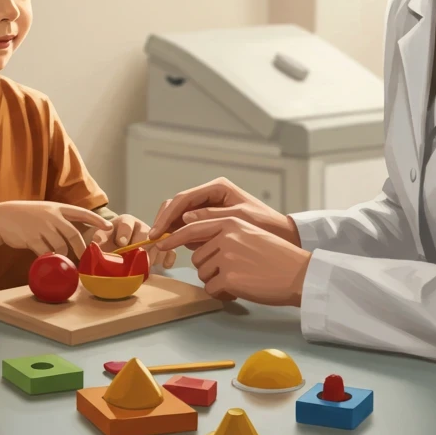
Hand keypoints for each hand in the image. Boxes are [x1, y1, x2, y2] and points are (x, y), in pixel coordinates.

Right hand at [0, 201, 109, 260]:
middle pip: (73, 235)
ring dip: (63, 255)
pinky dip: (49, 257)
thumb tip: (78, 236)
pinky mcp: (31, 238)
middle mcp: (52, 216)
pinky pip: (46, 252)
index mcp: (58, 208)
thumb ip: (61, 220)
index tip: (109, 226)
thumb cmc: (28, 216)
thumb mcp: (47, 211)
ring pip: (60, 246)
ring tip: (61, 257)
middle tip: (86, 258)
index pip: (82, 213)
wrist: (4, 217)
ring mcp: (41, 227)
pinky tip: (47, 258)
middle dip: (81, 248)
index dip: (96, 220)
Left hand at [92, 214, 176, 267]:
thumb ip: (98, 240)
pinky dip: (168, 258)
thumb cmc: (107, 243)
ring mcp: (152, 237)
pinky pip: (169, 250)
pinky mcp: (161, 248)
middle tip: (137, 257)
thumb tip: (96, 245)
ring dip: (152, 255)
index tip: (122, 243)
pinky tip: (165, 266)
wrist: (115, 248)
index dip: (124, 233)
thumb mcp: (100, 239)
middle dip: (141, 246)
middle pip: (144, 233)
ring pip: (157, 242)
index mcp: (124, 222)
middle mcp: (140, 227)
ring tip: (146, 267)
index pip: (126, 224)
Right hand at [149, 176, 299, 246]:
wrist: (281, 235)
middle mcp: (210, 195)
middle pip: (177, 204)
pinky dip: (179, 234)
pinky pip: (188, 225)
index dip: (167, 216)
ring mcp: (208, 207)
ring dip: (168, 228)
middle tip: (153, 239)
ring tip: (160, 245)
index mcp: (217, 188)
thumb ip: (211, 217)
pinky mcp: (209, 220)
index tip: (157, 232)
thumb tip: (185, 218)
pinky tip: (173, 246)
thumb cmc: (265, 225)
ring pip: (179, 215)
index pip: (183, 199)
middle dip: (164, 221)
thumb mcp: (238, 219)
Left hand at [155, 216, 311, 306]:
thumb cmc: (276, 258)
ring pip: (203, 274)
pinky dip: (223, 293)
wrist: (299, 274)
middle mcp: (226, 236)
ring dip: (218, 280)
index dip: (173, 237)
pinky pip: (212, 289)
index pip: (191, 228)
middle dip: (211, 268)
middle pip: (197, 257)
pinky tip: (243, 288)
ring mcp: (227, 256)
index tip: (160, 243)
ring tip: (244, 278)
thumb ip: (222, 232)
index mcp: (230, 222)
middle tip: (237, 271)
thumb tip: (191, 237)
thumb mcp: (249, 234)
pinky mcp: (229, 277)